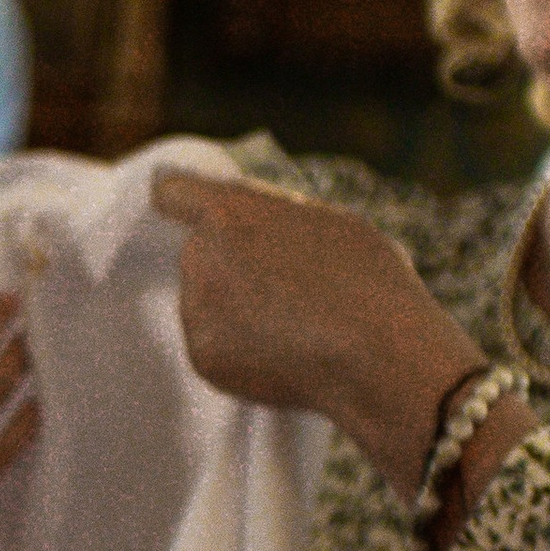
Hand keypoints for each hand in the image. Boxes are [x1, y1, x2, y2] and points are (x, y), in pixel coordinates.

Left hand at [149, 171, 484, 500]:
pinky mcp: (200, 354)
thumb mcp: (332, 223)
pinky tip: (284, 354)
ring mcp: (194, 308)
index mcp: (229, 212)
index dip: (181, 203)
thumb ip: (280, 218)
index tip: (185, 212)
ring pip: (205, 302)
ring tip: (293, 325)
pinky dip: (240, 352)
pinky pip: (215, 346)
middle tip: (281, 288)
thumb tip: (263, 224)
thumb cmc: (368, 283)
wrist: (376, 357)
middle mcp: (199, 255)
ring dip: (234, 311)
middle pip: (199, 254)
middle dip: (228, 267)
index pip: (173, 193)